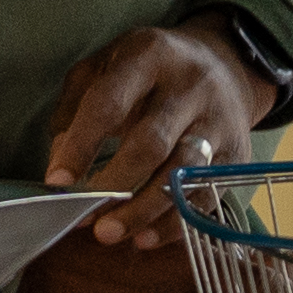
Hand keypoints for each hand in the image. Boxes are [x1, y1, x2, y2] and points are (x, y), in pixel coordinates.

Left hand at [41, 16, 276, 249]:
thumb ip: (74, 111)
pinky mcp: (236, 153)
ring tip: (110, 232)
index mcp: (148, 55)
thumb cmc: (149, 71)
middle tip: (84, 216)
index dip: (81, 145)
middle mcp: (190, 85)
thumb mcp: (104, 68)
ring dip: (143, 209)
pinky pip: (205, 194)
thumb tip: (60, 168)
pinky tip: (144, 237)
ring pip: (183, 172)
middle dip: (115, 183)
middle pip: (151, 142)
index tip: (57, 181)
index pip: (109, 102)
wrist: (225, 63)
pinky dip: (174, 221)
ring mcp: (218, 120)